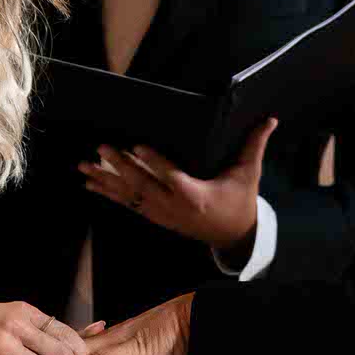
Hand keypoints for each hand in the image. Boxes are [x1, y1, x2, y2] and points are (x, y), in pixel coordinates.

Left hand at [79, 119, 278, 256]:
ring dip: (105, 181)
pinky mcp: (155, 216)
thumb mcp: (248, 174)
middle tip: (102, 147)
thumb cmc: (240, 201)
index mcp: (195, 195)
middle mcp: (173, 206)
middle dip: (119, 167)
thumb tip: (270, 119)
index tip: (135, 146)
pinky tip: (90, 182)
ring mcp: (161, 213)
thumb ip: (255, 144)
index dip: (152, 161)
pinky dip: (108, 192)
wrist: (234, 236)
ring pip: (129, 196)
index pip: (170, 175)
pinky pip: (127, 203)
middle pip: (142, 185)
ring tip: (83, 167)